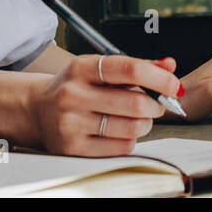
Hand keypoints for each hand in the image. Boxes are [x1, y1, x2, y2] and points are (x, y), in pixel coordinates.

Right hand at [29, 54, 181, 156]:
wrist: (37, 109)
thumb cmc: (76, 87)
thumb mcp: (98, 68)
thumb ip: (135, 66)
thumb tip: (169, 64)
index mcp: (82, 68)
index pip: (130, 69)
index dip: (159, 78)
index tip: (174, 85)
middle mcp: (74, 94)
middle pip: (136, 104)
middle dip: (156, 105)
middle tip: (157, 104)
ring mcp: (72, 123)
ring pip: (133, 128)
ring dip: (146, 123)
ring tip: (138, 118)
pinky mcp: (74, 148)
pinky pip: (122, 146)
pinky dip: (130, 139)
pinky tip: (120, 130)